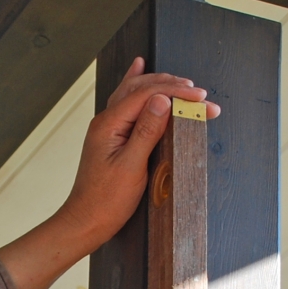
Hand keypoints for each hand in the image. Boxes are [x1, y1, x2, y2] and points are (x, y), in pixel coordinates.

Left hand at [0, 59, 221, 288]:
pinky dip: (137, 84)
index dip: (176, 92)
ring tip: (183, 82)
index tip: (201, 98)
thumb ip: (147, 131)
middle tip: (201, 94)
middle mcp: (106, 120)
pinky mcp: (112, 136)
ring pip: (134, 92)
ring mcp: (107, 127)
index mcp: (109, 125)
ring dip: (160, 84)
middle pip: (140, 88)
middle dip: (173, 87)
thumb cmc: (106, 201)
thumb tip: (162, 100)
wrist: (86, 221)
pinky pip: (126, 101)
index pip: (146, 95)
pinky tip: (138, 67)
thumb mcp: (131, 167)